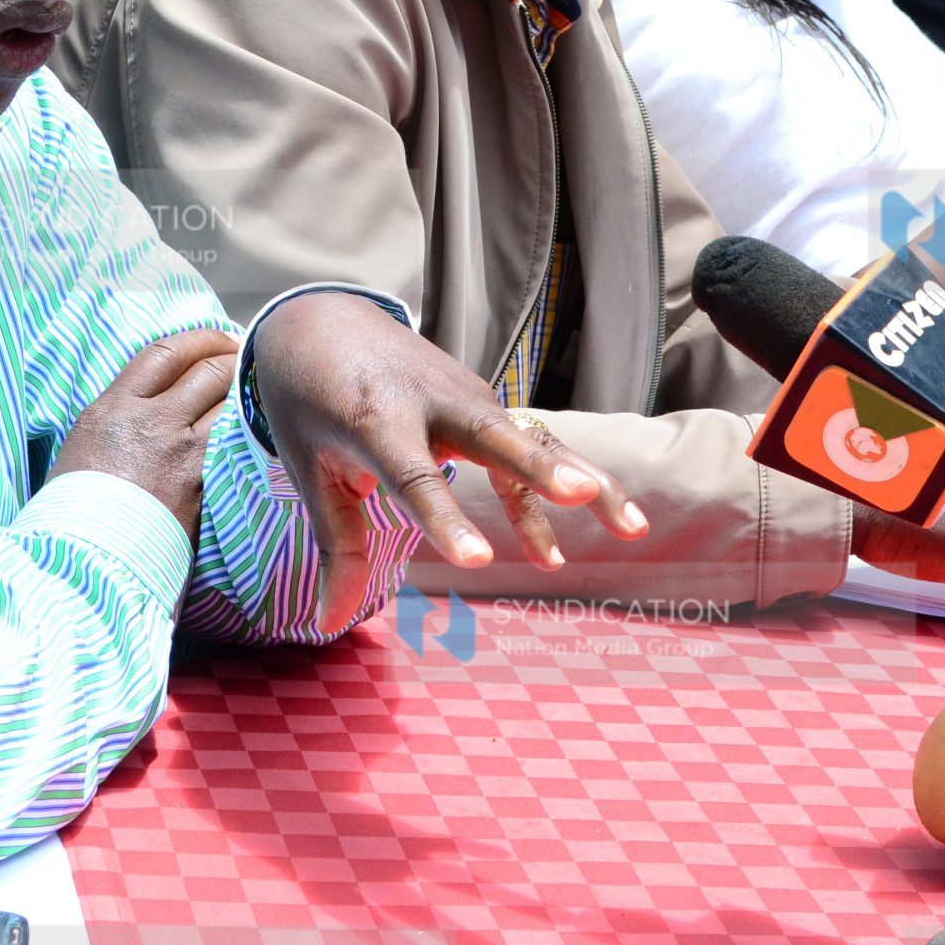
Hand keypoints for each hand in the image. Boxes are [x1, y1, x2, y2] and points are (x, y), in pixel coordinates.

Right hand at [51, 329, 237, 540]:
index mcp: (113, 409)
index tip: (216, 340)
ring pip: (230, 403)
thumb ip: (122, 415)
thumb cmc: (75, 510)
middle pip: (208, 371)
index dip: (198, 340)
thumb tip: (155, 398)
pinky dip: (248, 428)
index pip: (164, 353)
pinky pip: (236, 442)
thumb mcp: (85, 444)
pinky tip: (256, 425)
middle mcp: (151, 423)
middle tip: (247, 359)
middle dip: (232, 357)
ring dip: (247, 391)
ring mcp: (182, 454)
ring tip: (256, 389)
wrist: (86, 562)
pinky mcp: (204, 485)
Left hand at [249, 291, 648, 631]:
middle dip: (544, 470)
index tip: (479, 563)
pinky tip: (553, 554)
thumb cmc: (311, 404)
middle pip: (497, 437)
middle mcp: (431, 402)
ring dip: (583, 481)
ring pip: (533, 439)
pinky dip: (553, 490)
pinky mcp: (485, 401)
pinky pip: (526, 447)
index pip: (417, 477)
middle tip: (586, 496)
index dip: (447, 521)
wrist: (323, 322)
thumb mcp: (312, 471)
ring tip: (634, 530)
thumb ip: (336, 545)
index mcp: (377, 419)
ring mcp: (466, 396)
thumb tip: (329, 622)